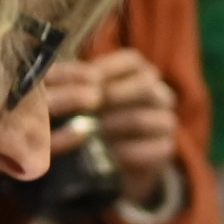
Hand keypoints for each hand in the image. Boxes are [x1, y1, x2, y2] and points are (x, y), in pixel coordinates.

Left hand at [86, 51, 179, 205]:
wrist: (111, 161)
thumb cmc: (93, 120)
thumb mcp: (81, 99)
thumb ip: (73, 88)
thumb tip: (57, 89)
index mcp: (139, 73)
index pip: (132, 61)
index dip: (109, 68)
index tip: (87, 80)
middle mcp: (158, 93)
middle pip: (145, 85)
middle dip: (113, 96)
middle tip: (88, 106)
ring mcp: (165, 121)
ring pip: (145, 118)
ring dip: (114, 125)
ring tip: (91, 132)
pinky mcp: (166, 148)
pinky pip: (152, 147)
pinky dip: (126, 151)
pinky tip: (106, 153)